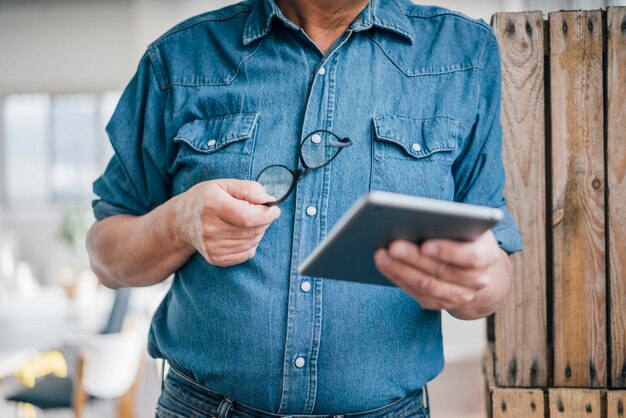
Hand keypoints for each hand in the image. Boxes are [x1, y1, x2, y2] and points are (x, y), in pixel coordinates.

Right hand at [173, 179, 280, 266]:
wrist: (181, 222)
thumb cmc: (206, 199)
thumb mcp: (224, 184)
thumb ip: (248, 189)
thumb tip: (269, 200)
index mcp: (212, 205)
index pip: (247, 217)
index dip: (266, 214)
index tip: (274, 209)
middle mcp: (210, 228)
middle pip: (252, 230)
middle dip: (264, 220)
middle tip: (260, 212)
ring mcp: (212, 247)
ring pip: (252, 242)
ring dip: (258, 232)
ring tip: (248, 222)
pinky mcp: (216, 259)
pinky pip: (247, 253)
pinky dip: (251, 243)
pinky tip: (241, 233)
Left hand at [374, 231, 501, 310]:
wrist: (477, 270)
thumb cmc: (466, 238)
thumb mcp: (467, 226)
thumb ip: (450, 223)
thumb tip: (416, 218)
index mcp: (488, 256)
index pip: (471, 256)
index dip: (447, 251)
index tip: (425, 244)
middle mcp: (477, 280)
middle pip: (442, 271)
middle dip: (414, 258)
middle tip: (392, 245)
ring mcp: (460, 296)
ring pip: (427, 285)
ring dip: (401, 270)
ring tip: (382, 255)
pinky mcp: (441, 304)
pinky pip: (417, 294)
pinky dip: (399, 279)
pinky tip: (384, 265)